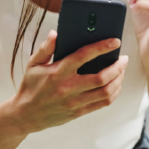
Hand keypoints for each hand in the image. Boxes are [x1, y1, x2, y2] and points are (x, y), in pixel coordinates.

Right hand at [12, 30, 128, 132]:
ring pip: (106, 91)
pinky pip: (103, 103)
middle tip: (123, 59)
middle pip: (101, 77)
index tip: (115, 41)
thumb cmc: (30, 86)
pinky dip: (114, 93)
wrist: (25, 114)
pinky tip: (116, 85)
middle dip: (117, 66)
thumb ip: (45, 48)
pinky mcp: (78, 112)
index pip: (83, 56)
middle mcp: (68, 87)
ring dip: (118, 80)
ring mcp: (74, 102)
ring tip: (121, 71)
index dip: (101, 47)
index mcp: (57, 72)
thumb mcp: (33, 64)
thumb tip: (55, 34)